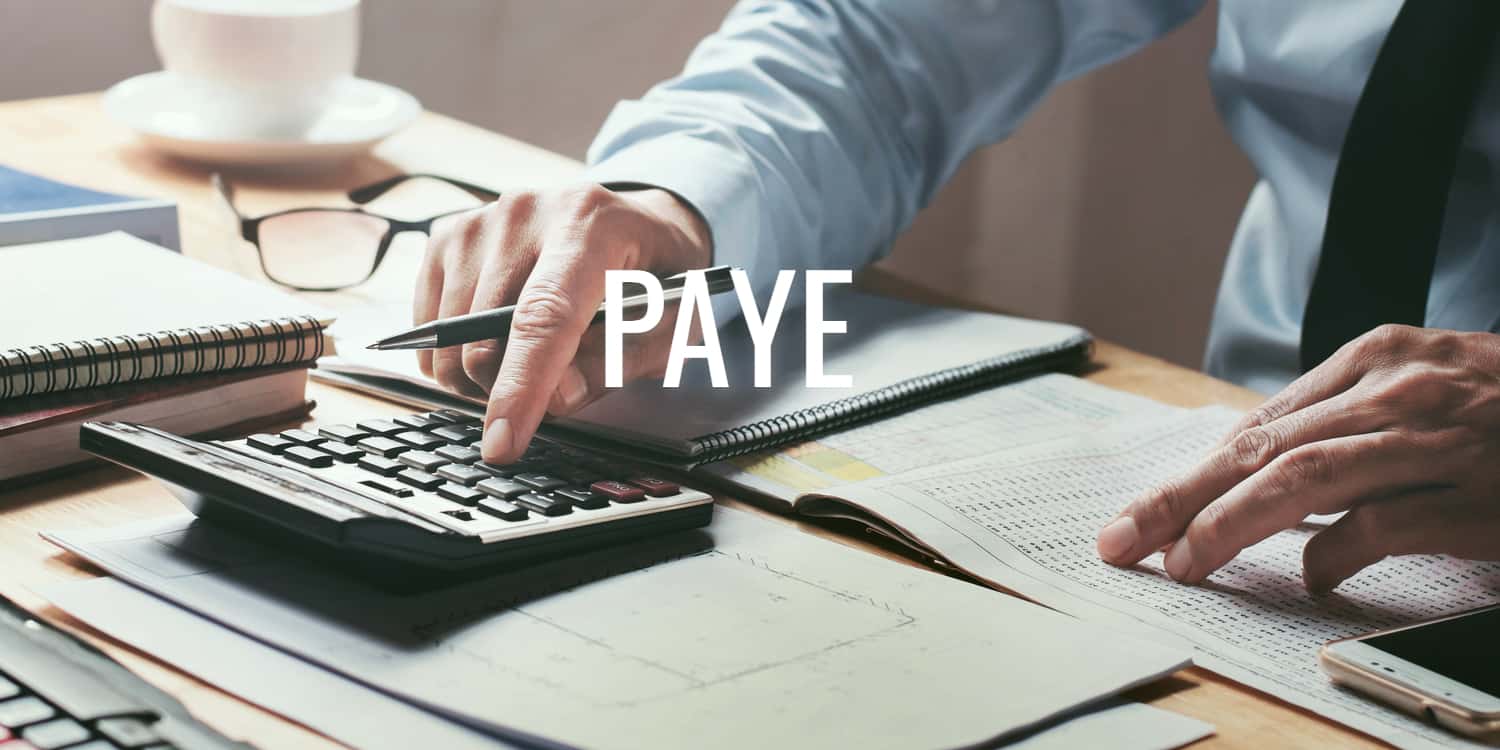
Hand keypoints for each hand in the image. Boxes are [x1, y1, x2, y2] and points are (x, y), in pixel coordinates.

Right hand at [415, 184, 711, 462]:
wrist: (638, 223)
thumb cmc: (658, 276)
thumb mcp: (672, 323)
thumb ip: (620, 362)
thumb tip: (555, 399)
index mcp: (592, 224)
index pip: (545, 316)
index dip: (521, 386)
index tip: (504, 443)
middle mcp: (526, 212)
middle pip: (486, 336)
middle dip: (510, 390)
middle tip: (554, 391)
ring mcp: (480, 221)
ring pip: (450, 339)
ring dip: (483, 375)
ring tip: (533, 361)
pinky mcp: (449, 236)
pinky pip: (430, 324)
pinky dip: (458, 353)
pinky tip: (500, 341)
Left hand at [1096, 324, 1499, 591]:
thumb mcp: (1419, 385)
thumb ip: (1343, 418)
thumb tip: (1252, 466)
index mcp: (1376, 357)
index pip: (1257, 425)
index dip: (1190, 474)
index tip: (1140, 514)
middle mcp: (1398, 390)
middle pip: (1263, 448)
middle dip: (1182, 497)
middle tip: (1124, 539)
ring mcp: (1439, 440)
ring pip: (1307, 475)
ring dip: (1233, 522)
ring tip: (1185, 562)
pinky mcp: (1477, 495)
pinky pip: (1386, 523)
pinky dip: (1335, 552)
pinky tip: (1307, 578)